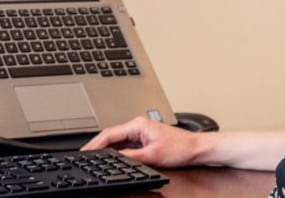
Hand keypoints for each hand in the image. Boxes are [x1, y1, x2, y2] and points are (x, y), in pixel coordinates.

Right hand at [81, 116, 208, 167]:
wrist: (197, 149)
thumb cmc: (181, 148)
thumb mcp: (153, 155)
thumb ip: (132, 157)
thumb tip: (116, 160)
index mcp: (138, 124)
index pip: (110, 133)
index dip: (96, 143)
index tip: (86, 151)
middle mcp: (138, 126)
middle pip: (111, 136)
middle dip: (98, 146)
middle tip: (86, 155)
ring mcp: (141, 133)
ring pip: (118, 141)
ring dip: (107, 149)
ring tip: (95, 157)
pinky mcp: (145, 141)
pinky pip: (126, 145)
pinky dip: (117, 152)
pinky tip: (112, 158)